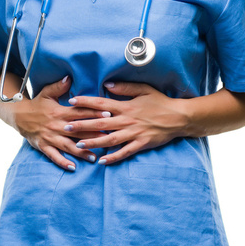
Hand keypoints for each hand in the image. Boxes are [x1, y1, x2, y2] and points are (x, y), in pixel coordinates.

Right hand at [14, 76, 111, 169]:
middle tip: (108, 138)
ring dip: (81, 152)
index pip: (80, 112)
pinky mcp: (44, 146)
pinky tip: (73, 167)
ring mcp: (50, 137)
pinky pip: (54, 156)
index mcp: (59, 112)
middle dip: (93, 134)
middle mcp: (56, 126)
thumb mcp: (46, 93)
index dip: (94, 113)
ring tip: (94, 157)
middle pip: (78, 130)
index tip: (108, 114)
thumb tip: (69, 77)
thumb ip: (59, 86)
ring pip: (68, 146)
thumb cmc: (37, 104)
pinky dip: (63, 162)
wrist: (18, 116)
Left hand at [65, 81, 188, 164]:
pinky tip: (101, 161)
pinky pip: (124, 152)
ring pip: (109, 140)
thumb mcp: (143, 89)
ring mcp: (134, 133)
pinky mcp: (141, 144)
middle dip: (82, 125)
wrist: (178, 117)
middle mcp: (127, 120)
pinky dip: (113, 157)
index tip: (71, 101)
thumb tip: (107, 85)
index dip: (86, 102)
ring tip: (78, 145)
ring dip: (93, 142)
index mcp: (126, 106)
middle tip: (66, 126)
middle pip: (100, 123)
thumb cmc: (160, 102)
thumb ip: (124, 88)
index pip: (101, 104)